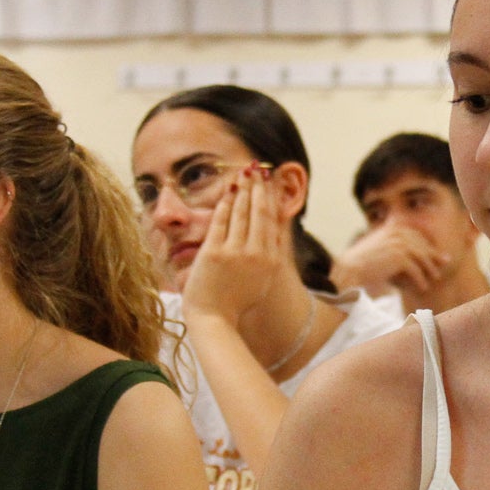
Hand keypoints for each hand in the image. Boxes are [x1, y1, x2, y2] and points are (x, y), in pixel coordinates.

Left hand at [181, 170, 292, 323]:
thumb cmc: (237, 302)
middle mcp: (256, 253)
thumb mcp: (263, 279)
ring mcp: (235, 252)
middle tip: (257, 169)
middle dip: (258, 187)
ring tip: (244, 173)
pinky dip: (225, 203)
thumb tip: (275, 228)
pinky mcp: (214, 252)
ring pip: (241, 212)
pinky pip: (221, 220)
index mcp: (270, 260)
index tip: (270, 182)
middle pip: (259, 211)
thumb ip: (270, 253)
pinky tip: (227, 191)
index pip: (272, 220)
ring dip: (243, 189)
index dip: (271, 197)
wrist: (215, 319)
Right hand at [332, 224, 448, 295]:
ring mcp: (399, 243)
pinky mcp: (399, 257)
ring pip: (422, 256)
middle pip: (422, 244)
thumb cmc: (362, 263)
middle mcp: (397, 232)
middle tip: (443, 265)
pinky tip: (423, 287)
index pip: (416, 235)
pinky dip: (420, 279)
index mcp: (393, 227)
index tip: (435, 255)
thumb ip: (396, 246)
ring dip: (429, 268)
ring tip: (435, 278)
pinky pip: (416, 269)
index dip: (427, 246)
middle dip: (433, 255)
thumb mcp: (379, 248)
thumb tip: (412, 252)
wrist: (349, 271)